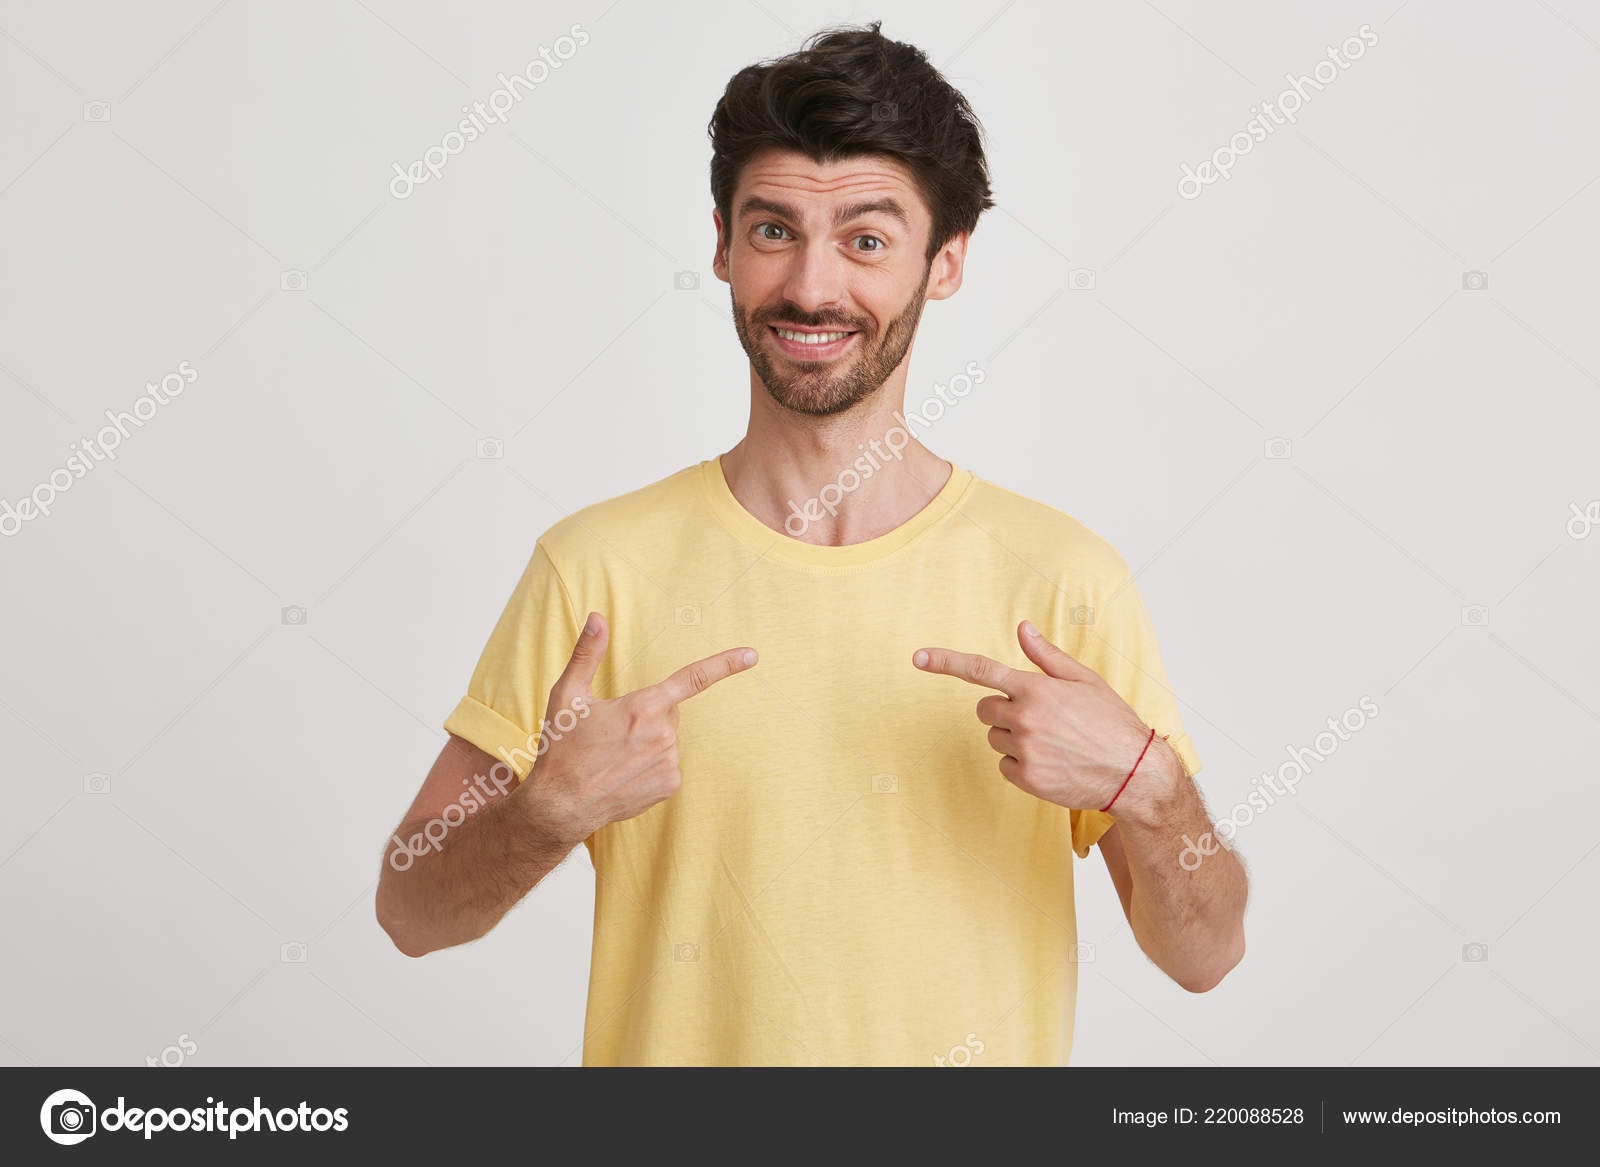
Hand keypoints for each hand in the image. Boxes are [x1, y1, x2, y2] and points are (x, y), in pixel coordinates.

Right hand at [524, 611, 757, 844]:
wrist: (560, 806)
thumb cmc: (561, 749)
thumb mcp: (567, 696)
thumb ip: (587, 653)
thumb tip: (598, 617)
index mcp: (643, 707)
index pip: (693, 678)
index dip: (726, 664)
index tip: (752, 655)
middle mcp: (663, 734)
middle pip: (668, 711)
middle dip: (646, 714)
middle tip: (611, 731)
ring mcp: (669, 762)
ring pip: (667, 738)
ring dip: (647, 741)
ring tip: (613, 756)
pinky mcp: (670, 785)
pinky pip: (667, 763)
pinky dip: (649, 764)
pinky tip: (623, 773)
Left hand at [913, 620, 1174, 814]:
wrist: (1136, 773)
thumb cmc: (1112, 722)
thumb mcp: (1085, 681)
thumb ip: (1047, 657)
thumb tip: (1022, 628)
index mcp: (1036, 689)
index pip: (981, 670)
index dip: (945, 662)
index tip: (918, 657)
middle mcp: (1025, 718)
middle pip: (985, 710)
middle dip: (1004, 711)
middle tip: (1040, 719)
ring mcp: (1025, 750)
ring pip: (995, 738)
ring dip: (1014, 739)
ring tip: (1053, 743)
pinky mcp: (1027, 778)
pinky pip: (1004, 766)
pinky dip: (1021, 765)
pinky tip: (1051, 763)